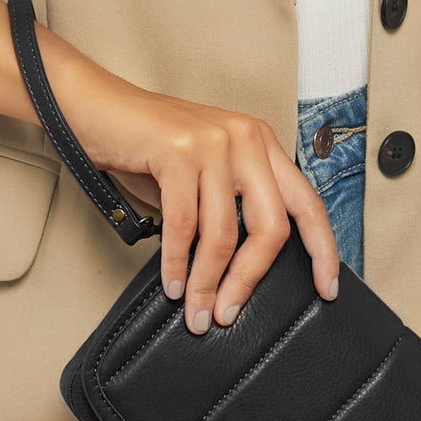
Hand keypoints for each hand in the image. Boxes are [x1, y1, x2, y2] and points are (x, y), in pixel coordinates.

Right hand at [57, 64, 340, 334]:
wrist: (94, 106)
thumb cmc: (146, 148)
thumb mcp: (202, 177)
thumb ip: (228, 210)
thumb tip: (241, 275)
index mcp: (260, 144)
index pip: (307, 203)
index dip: (322, 250)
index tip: (326, 290)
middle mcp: (246, 138)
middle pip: (271, 227)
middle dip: (250, 279)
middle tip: (228, 313)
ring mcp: (214, 142)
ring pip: (224, 233)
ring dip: (207, 281)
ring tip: (195, 311)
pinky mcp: (178, 151)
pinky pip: (184, 224)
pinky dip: (178, 263)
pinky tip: (173, 284)